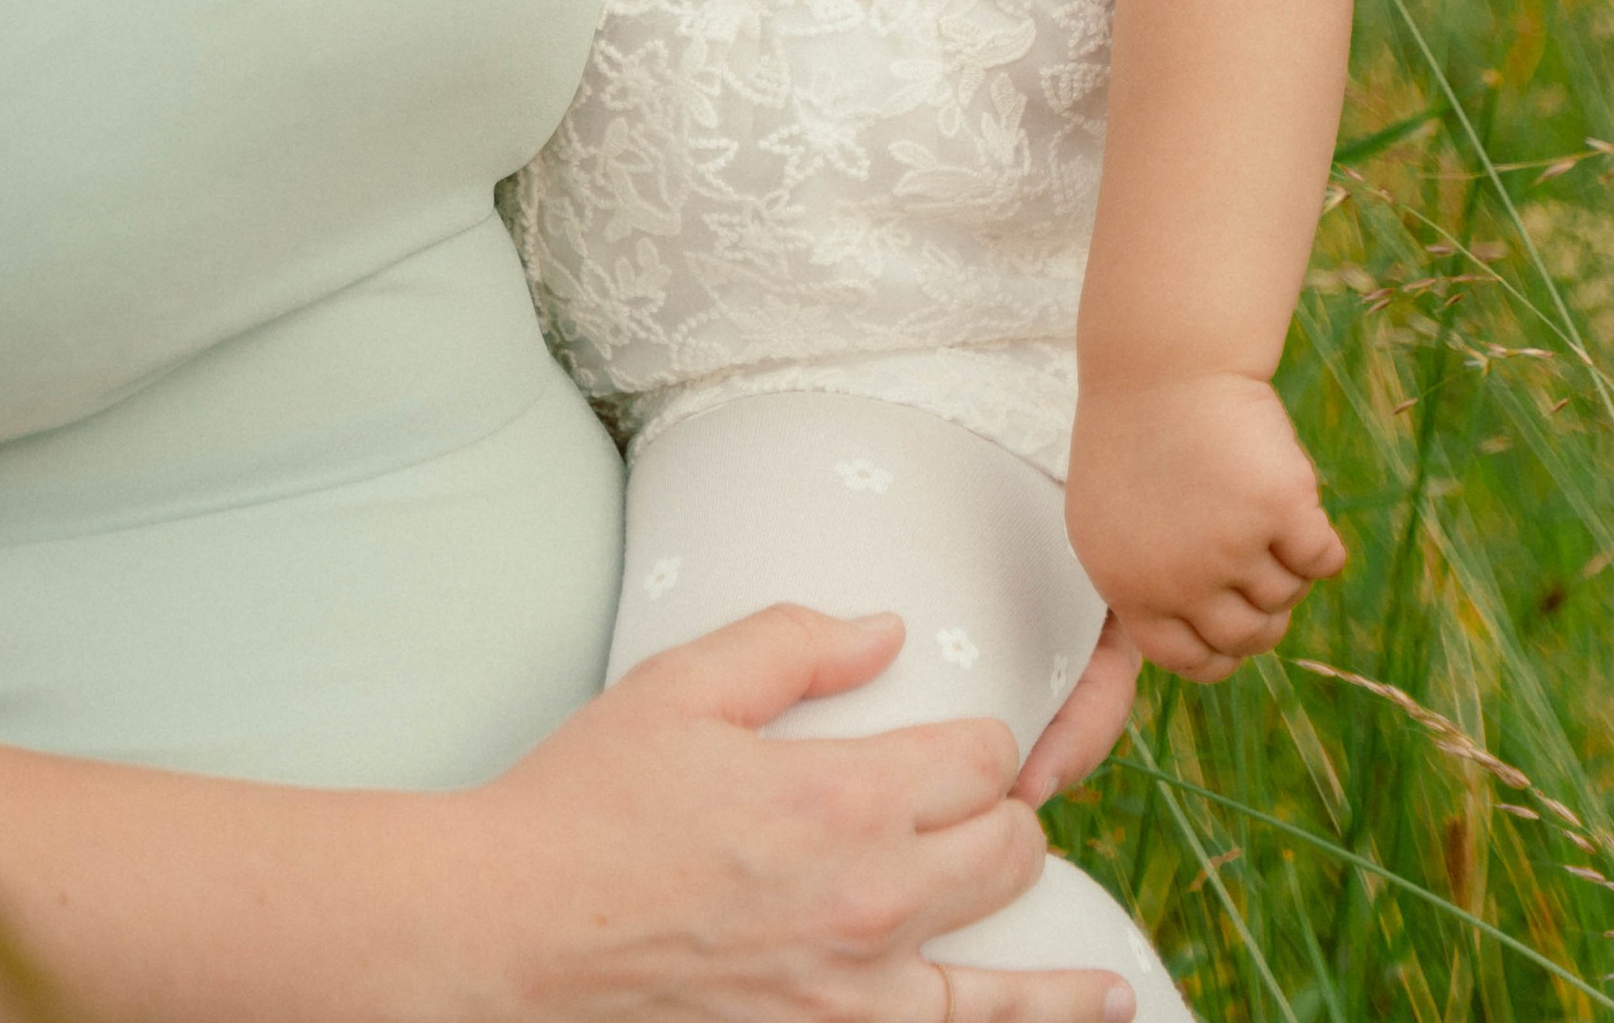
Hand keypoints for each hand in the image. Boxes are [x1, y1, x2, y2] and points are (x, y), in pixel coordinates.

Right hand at [421, 604, 1138, 1022]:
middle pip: (1005, 851)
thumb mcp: (683, 686)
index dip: (978, 739)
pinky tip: (1082, 1020)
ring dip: (1046, 951)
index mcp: (840, 798)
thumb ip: (795, 644)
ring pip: (1002, 973)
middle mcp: (867, 902)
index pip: (978, 757)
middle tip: (978, 813)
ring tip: (1100, 976)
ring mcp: (851, 993)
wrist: (513, 931)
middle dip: (1005, 820)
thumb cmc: (587, 805)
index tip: (958, 739)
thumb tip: (886, 630)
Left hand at [1065, 371, 1343, 680]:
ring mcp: (1230, 548)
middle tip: (1265, 568)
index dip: (1222, 653)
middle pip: (1248, 636)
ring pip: (1287, 595)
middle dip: (1266, 613)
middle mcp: (1178, 581)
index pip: (1188, 661)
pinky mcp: (1280, 510)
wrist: (1164, 358)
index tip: (1240, 634)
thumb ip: (1144, 580)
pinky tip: (1299, 506)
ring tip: (1266, 513)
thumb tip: (1194, 638)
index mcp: (1129, 588)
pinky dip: (1322, 542)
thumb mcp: (1109, 518)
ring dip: (1287, 563)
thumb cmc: (1137, 428)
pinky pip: (1323, 560)